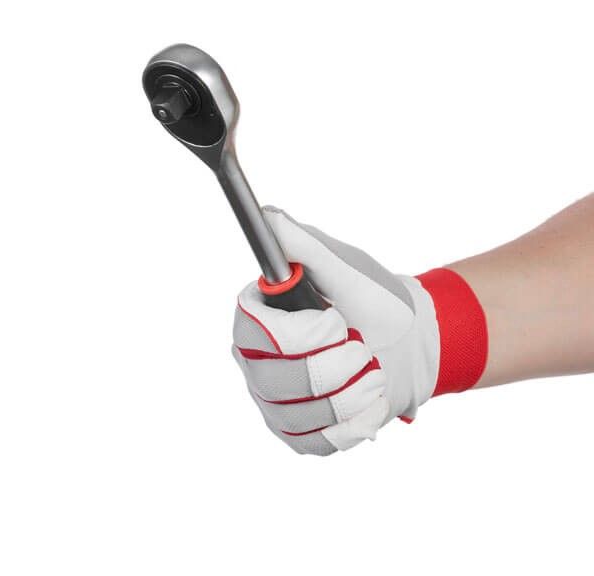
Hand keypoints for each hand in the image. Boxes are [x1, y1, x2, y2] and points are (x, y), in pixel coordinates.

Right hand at [232, 207, 442, 454]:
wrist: (409, 344)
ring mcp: (274, 400)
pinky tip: (368, 402)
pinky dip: (353, 424)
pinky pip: (315, 443)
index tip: (336, 322)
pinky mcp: (298, 431)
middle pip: (272, 379)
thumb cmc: (375, 301)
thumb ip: (305, 246)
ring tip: (372, 372)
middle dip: (333, 367)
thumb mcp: (346, 269)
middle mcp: (257, 361)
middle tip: (362, 348)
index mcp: (262, 317)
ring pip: (295, 415)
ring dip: (349, 394)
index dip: (297, 334)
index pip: (251, 330)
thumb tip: (268, 217)